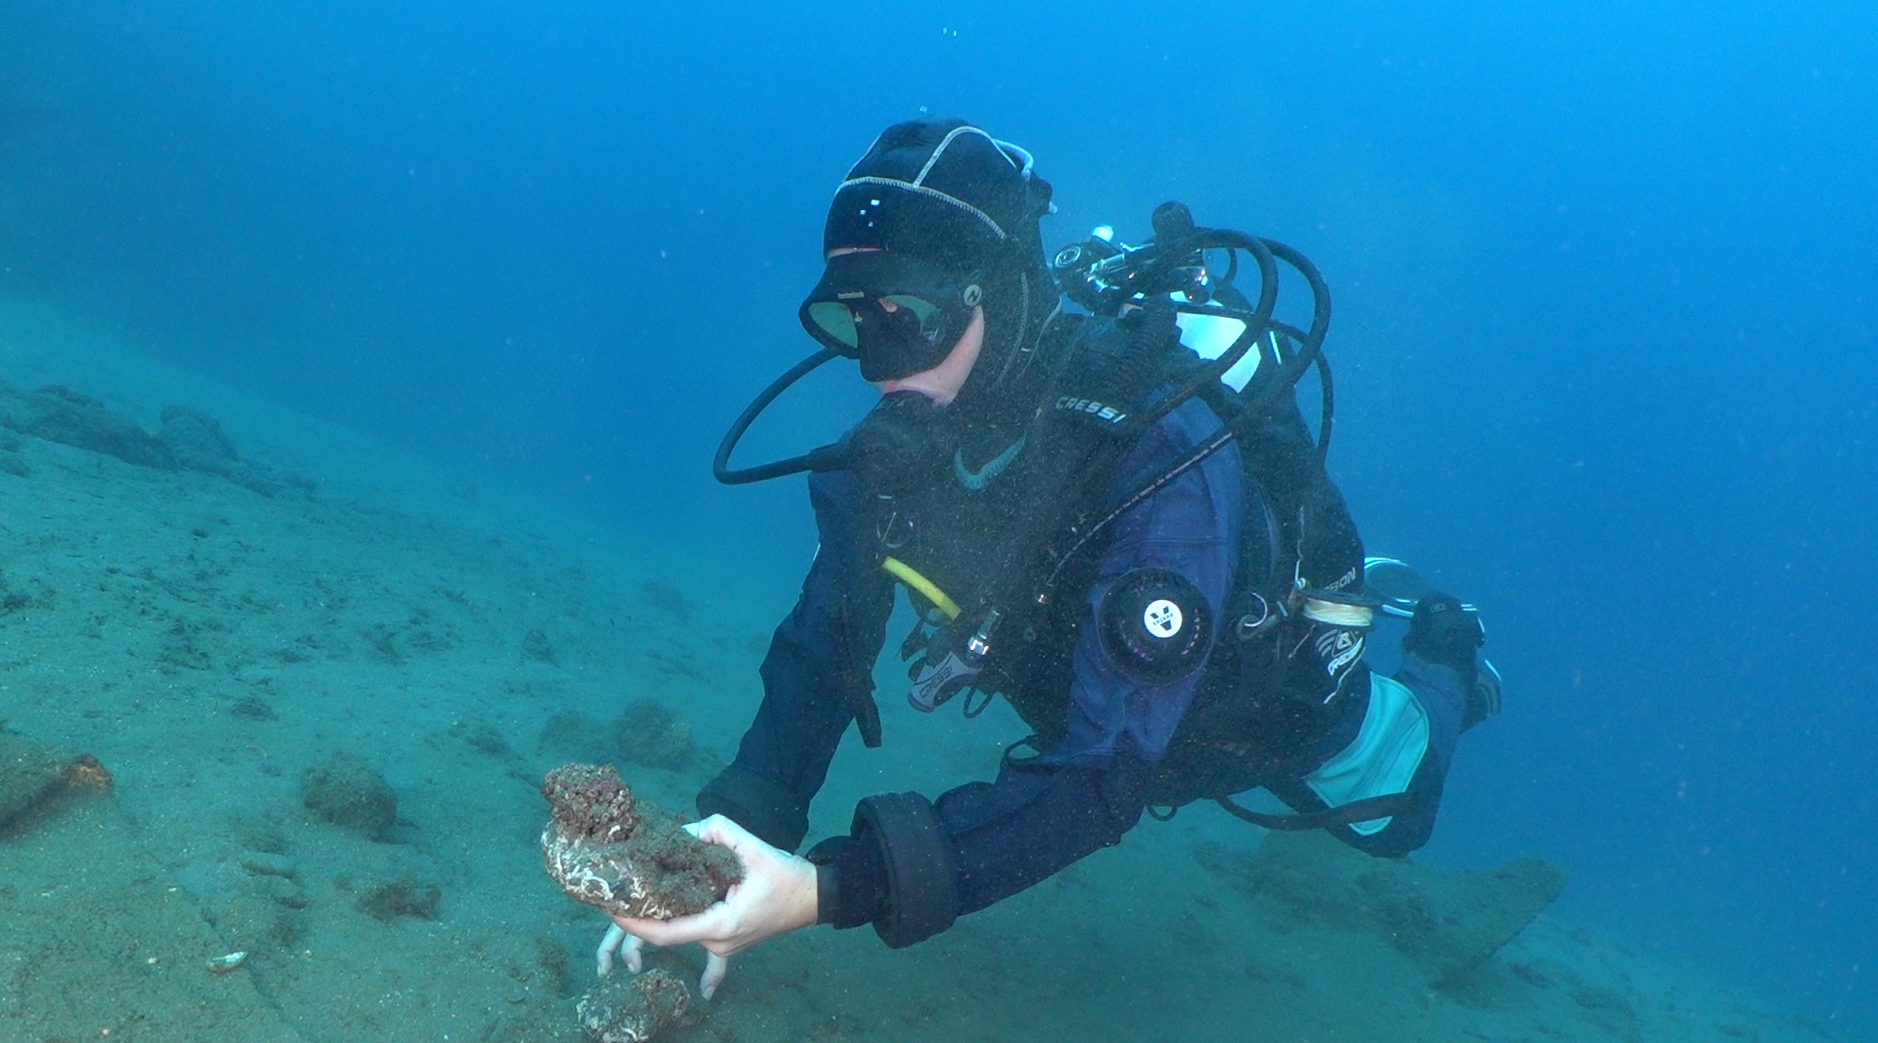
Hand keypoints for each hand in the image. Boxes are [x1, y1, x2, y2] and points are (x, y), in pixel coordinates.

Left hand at [599, 814, 818, 999]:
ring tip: (626, 938)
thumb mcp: (754, 848)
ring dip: (655, 937)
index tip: (610, 908)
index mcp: (719, 923)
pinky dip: (709, 976)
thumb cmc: (786, 877)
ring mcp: (724, 944)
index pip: (665, 931)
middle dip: (632, 931)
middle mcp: (717, 939)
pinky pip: (716, 962)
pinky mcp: (731, 940)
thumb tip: (687, 830)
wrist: (815, 896)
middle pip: (665, 938)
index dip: (634, 923)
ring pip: (682, 940)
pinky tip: (704, 993)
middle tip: (609, 906)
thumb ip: (719, 832)